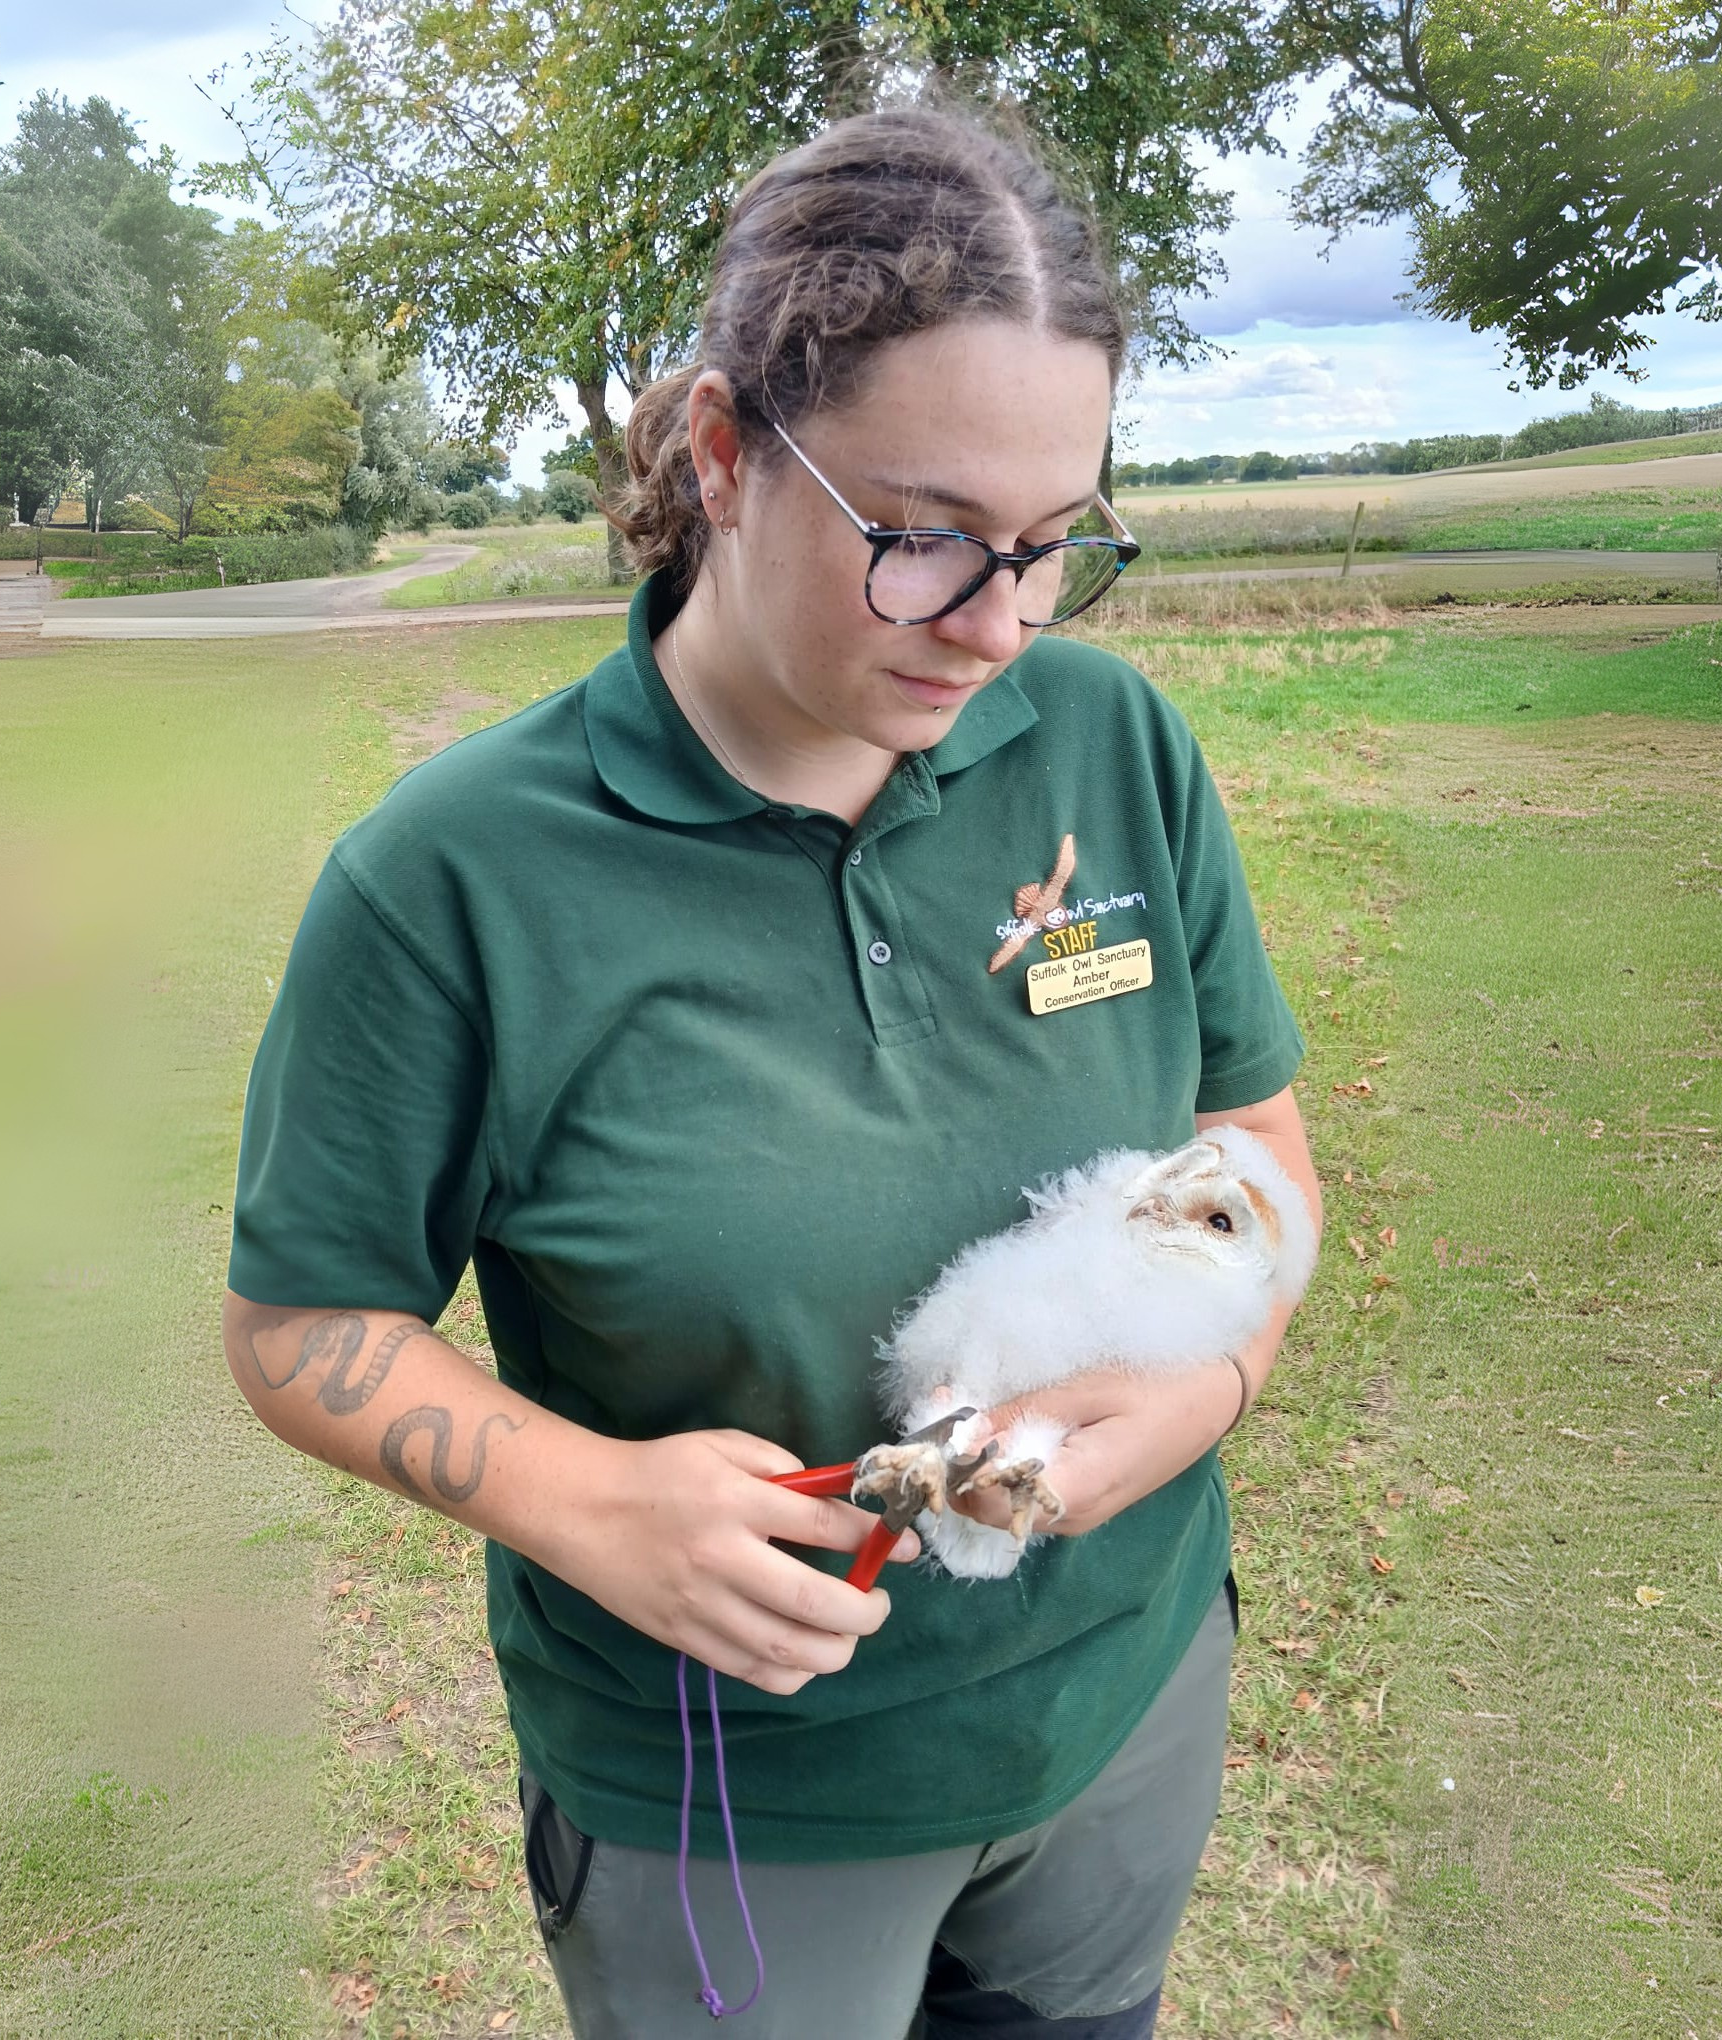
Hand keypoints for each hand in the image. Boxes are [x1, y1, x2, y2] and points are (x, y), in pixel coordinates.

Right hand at [534, 1426, 917, 1696]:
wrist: (582, 1511)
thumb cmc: (658, 1471)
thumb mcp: (721, 1445)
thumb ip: (781, 1467)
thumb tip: (835, 1498)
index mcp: (737, 1500)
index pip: (824, 1524)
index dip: (873, 1538)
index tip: (904, 1546)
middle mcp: (724, 1558)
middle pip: (816, 1602)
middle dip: (866, 1610)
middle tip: (879, 1601)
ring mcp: (703, 1606)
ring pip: (788, 1650)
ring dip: (837, 1650)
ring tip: (850, 1634)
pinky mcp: (686, 1639)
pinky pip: (753, 1672)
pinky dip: (792, 1673)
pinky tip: (807, 1655)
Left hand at [950, 1362, 1240, 1539]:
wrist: (1216, 1395)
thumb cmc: (1159, 1383)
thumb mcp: (1088, 1387)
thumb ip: (1024, 1413)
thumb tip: (963, 1430)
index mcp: (1076, 1493)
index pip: (987, 1507)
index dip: (953, 1468)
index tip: (942, 1417)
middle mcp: (1073, 1517)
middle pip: (989, 1509)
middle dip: (958, 1460)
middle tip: (948, 1398)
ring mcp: (1079, 1513)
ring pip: (1003, 1502)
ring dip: (978, 1460)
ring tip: (967, 1405)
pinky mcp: (1082, 1499)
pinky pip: (1026, 1491)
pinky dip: (1003, 1462)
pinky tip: (998, 1423)